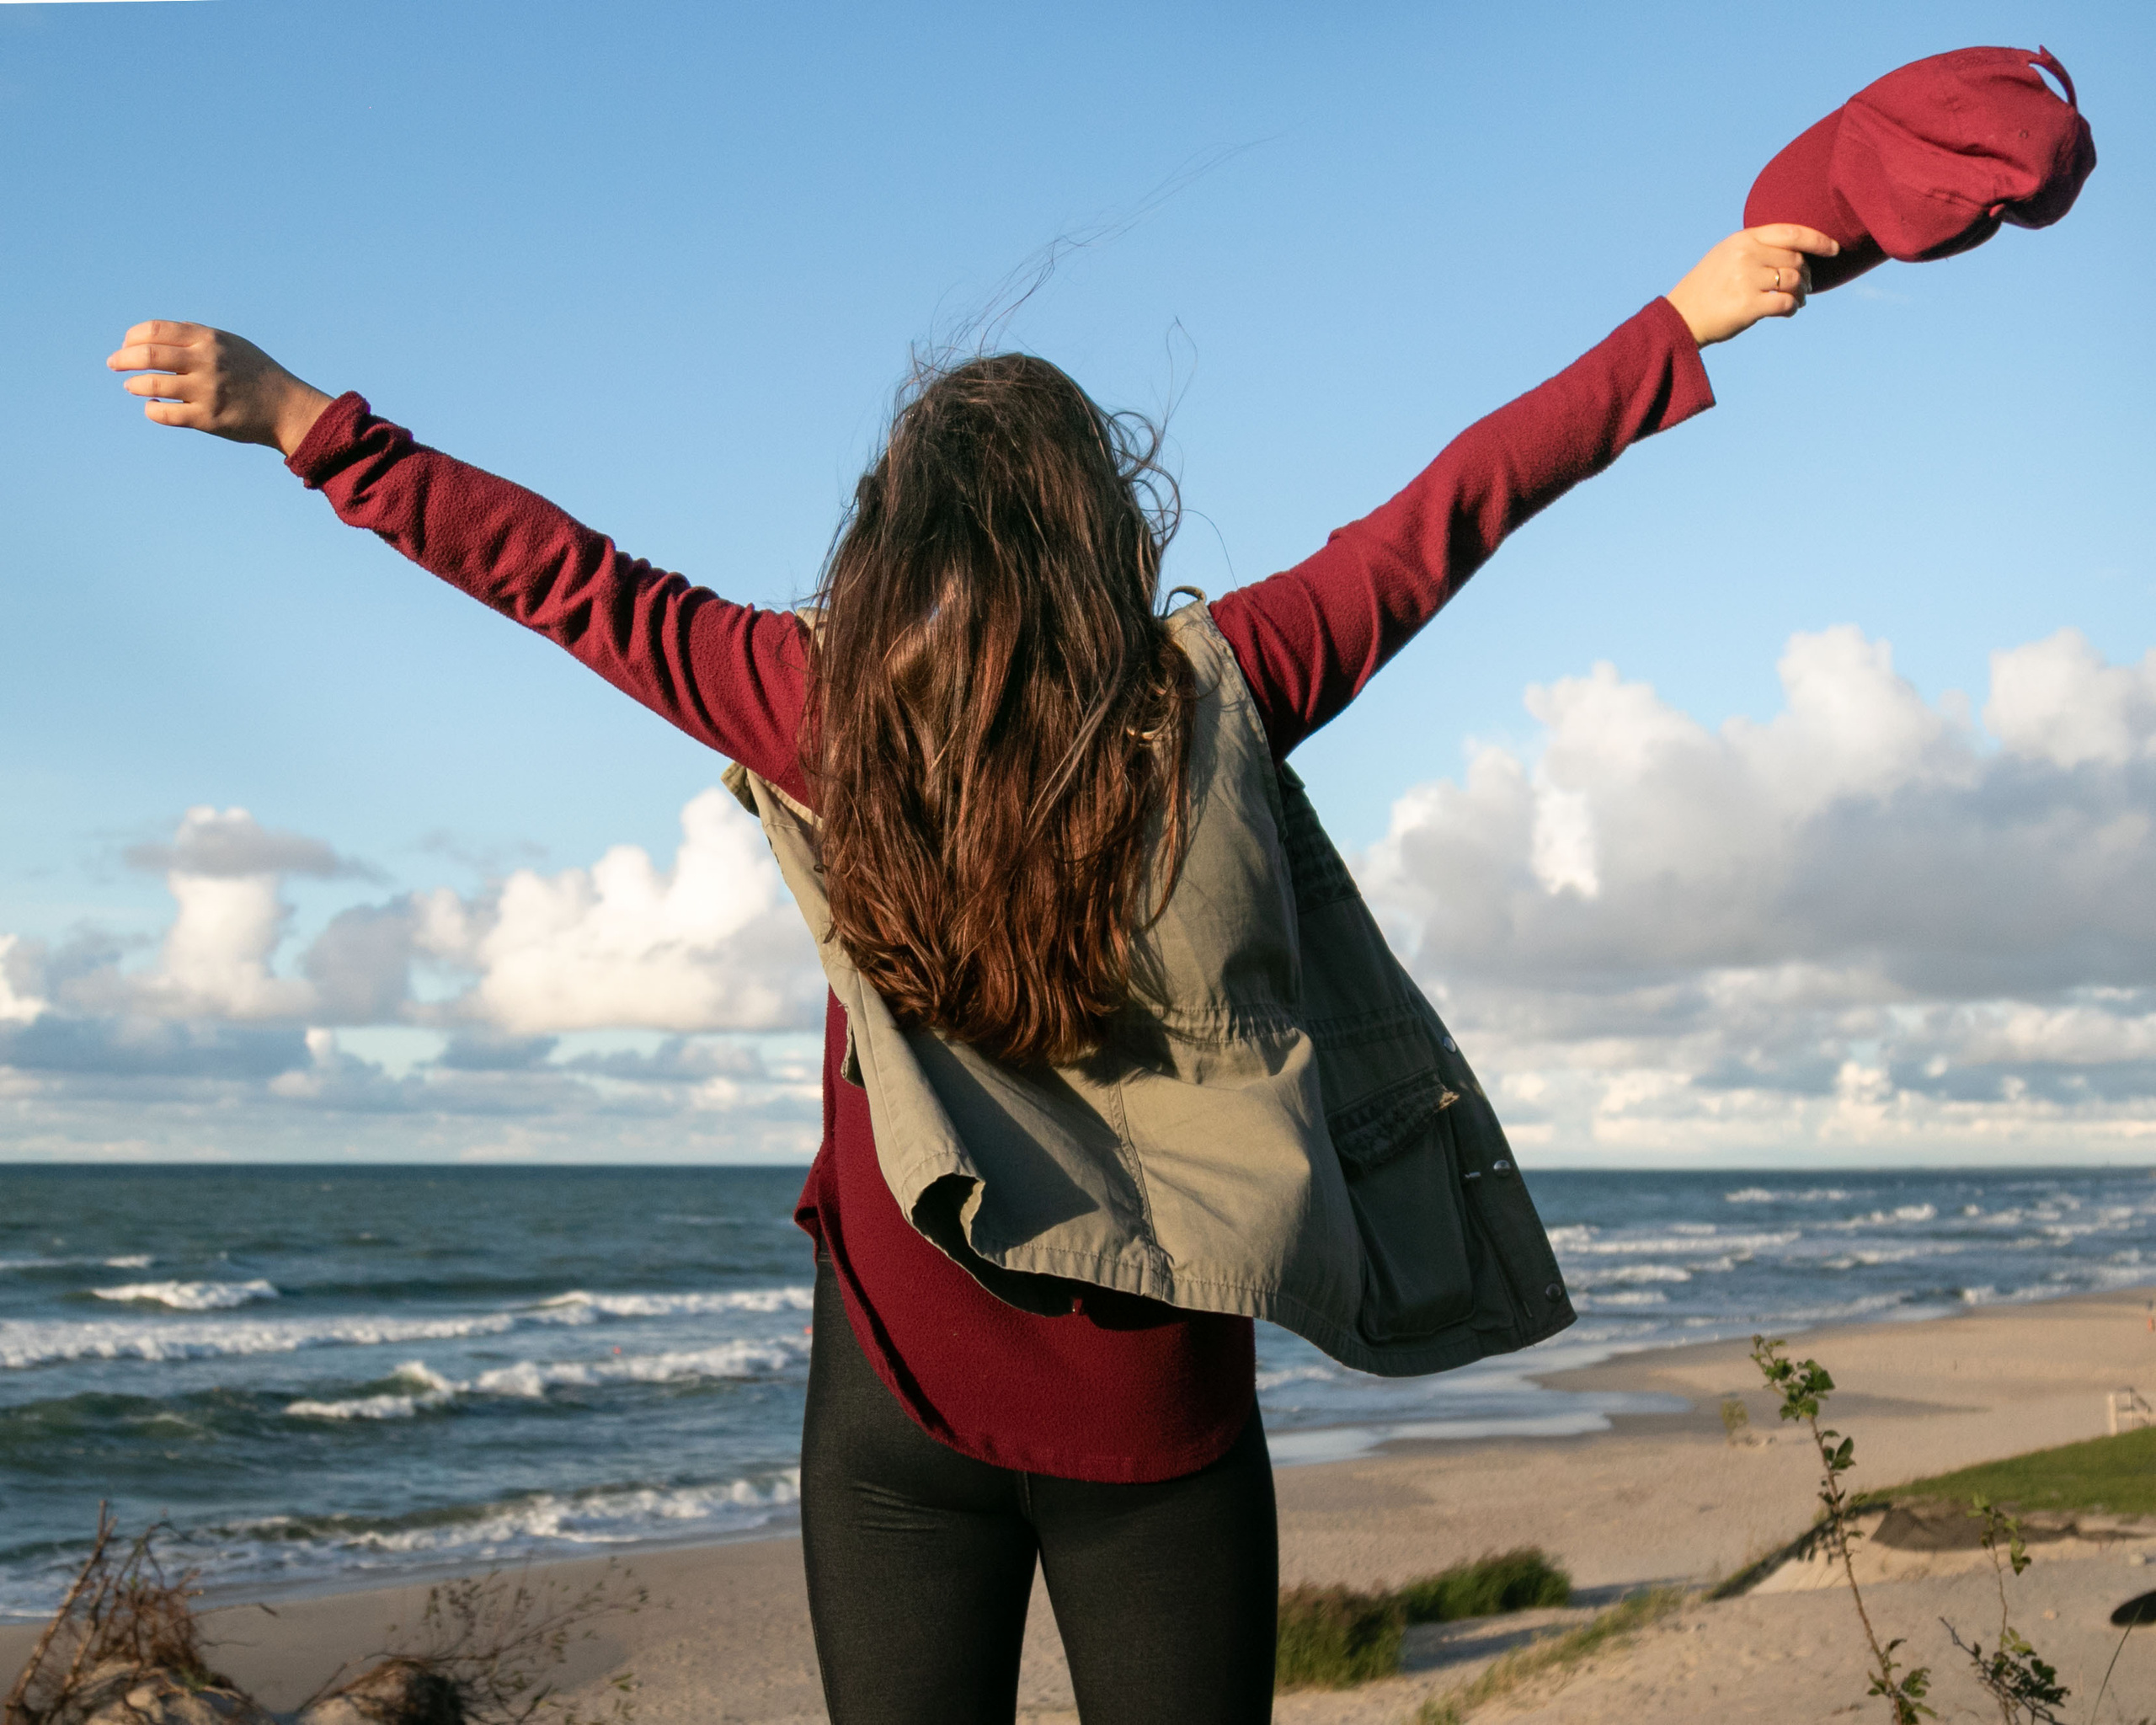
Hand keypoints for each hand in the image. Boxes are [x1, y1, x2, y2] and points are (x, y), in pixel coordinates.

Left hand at [106, 321, 333, 456]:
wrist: (288, 408)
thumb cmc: (256, 374)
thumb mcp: (232, 344)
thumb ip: (197, 336)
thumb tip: (157, 335)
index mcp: (210, 340)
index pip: (155, 330)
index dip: (132, 337)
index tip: (127, 345)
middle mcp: (207, 362)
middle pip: (147, 355)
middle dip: (122, 359)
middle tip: (114, 364)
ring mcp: (207, 392)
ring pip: (151, 385)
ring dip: (135, 385)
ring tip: (133, 387)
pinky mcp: (208, 419)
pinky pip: (165, 414)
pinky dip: (152, 409)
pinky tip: (154, 406)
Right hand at [1665, 226, 1840, 346]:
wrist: (1679, 317)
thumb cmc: (1706, 288)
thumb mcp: (1726, 256)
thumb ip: (1756, 248)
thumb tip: (1798, 252)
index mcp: (1742, 239)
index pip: (1791, 233)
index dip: (1818, 240)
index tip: (1834, 249)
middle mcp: (1746, 256)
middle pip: (1796, 260)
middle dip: (1807, 275)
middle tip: (1806, 287)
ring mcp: (1746, 280)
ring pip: (1794, 282)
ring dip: (1802, 293)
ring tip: (1798, 301)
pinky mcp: (1748, 305)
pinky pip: (1785, 303)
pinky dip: (1793, 308)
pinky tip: (1789, 311)